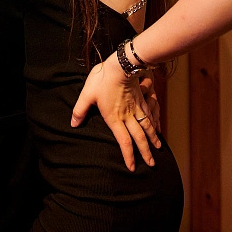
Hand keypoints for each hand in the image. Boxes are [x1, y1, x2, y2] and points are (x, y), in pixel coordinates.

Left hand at [71, 54, 161, 171]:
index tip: (132, 167)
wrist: (122, 64)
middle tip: (152, 164)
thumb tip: (73, 123)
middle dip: (146, 153)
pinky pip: (151, 114)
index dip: (129, 156)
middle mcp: (128, 116)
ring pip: (148, 127)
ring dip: (153, 139)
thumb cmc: (102, 79)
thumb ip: (80, 110)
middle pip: (139, 138)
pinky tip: (157, 127)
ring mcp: (137, 107)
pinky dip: (155, 123)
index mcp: (115, 118)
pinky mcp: (142, 98)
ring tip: (159, 148)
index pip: (124, 142)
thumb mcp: (87, 94)